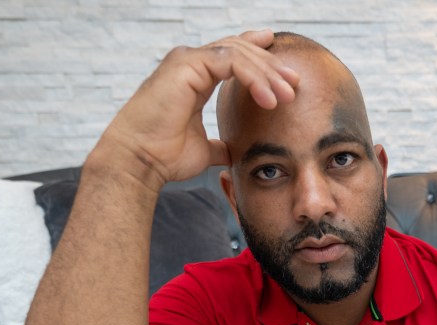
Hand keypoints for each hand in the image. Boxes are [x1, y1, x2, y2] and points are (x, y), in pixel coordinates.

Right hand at [93, 29, 298, 189]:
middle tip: (295, 83)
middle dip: (272, 66)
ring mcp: (187, 60)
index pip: (233, 56)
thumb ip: (219, 144)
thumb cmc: (164, 157)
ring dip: (267, 73)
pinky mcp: (186, 64)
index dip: (260, 56)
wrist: (140, 162)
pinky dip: (253, 78)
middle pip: (241, 51)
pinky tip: (269, 99)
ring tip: (287, 95)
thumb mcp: (203, 149)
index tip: (286, 70)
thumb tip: (232, 150)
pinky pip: (230, 62)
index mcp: (195, 77)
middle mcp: (190, 63)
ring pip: (238, 53)